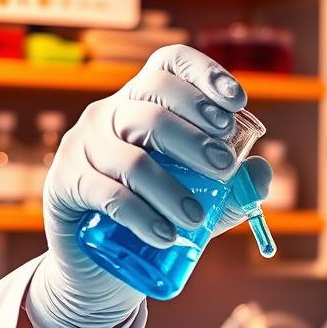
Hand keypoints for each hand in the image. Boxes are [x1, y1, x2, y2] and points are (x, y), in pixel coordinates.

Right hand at [26, 45, 272, 327]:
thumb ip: (236, 186)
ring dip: (171, 189)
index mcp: (146, 101)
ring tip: (198, 218)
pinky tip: (166, 235)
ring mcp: (82, 144)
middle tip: (224, 167)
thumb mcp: (206, 200)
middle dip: (196, 136)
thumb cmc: (159, 215)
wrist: (104, 263)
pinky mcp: (64, 182)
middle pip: (154, 104)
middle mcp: (111, 112)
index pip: (170, 64)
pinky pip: (106, 194)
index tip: (237, 103)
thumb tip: (262, 172)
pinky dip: (141, 216)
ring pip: (133, 158)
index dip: (204, 74)